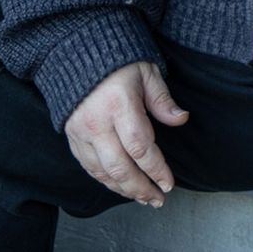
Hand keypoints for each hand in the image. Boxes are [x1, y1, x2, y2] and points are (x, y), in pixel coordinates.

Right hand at [65, 61, 187, 206]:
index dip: (156, 169)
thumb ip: (162, 99)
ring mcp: (80, 132)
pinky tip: (120, 187)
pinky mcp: (71, 136)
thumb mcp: (147, 72)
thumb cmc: (119, 62)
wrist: (77, 52)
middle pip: (120, 167)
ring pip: (102, 172)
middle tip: (158, 199)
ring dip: (124, 190)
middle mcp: (96, 123)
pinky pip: (88, 167)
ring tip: (143, 199)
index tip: (169, 182)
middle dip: (141, 188)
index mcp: (118, 104)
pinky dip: (105, 181)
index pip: (140, 147)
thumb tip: (181, 119)